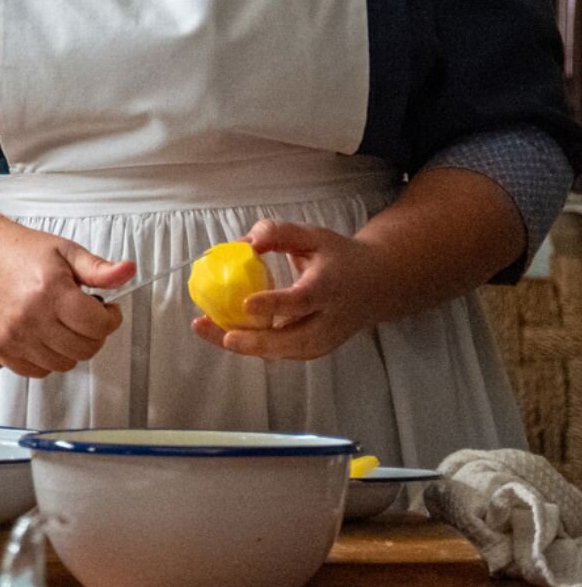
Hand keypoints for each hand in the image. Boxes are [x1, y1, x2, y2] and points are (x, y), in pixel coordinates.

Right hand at [0, 222, 133, 378]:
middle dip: (92, 334)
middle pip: (84, 348)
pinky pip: (38, 371)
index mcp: (50, 289)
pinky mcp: (1, 349)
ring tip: (60, 323)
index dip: (110, 317)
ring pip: (64, 364)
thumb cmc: (20, 254)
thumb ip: (98, 268)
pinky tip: (43, 335)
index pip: (98, 325)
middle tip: (83, 316)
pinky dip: (47, 358)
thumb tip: (127, 271)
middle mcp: (31, 316)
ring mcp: (14, 336)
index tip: (105, 309)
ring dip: (70, 348)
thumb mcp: (65, 251)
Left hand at [191, 218, 392, 361]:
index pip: (303, 300)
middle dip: (256, 341)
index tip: (246, 303)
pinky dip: (254, 347)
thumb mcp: (313, 235)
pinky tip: (223, 334)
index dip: (276, 304)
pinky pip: (283, 353)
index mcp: (329, 287)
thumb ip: (279, 233)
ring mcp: (325, 339)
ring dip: (247, 347)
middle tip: (223, 336)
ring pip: (286, 352)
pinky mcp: (317, 348)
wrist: (378, 285)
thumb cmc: (339, 256)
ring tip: (208, 332)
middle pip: (295, 340)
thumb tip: (244, 242)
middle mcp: (329, 320)